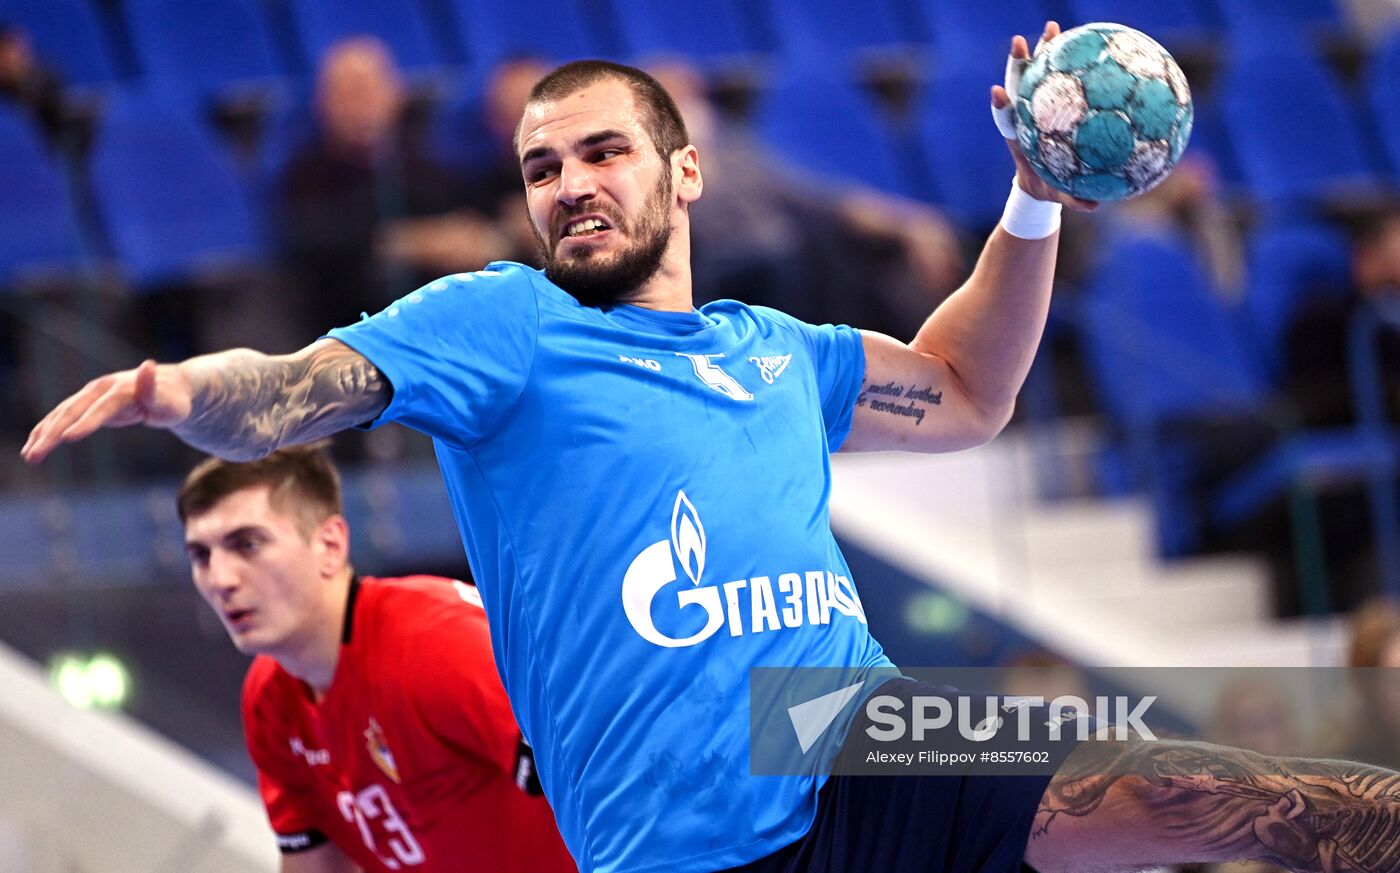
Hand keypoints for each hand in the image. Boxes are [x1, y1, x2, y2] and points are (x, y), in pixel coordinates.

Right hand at [21, 359, 193, 463]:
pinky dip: (46, 430)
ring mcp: (90, 395)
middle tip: (36, 455)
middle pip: (73, 411)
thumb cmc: (172, 401)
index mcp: (122, 390)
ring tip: (29, 456)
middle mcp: (100, 389)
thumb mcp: (170, 401)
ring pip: (62, 414)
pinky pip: (61, 417)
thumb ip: (154, 390)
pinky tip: (33, 446)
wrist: (168, 387)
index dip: (86, 422)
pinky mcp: (86, 404)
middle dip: (53, 433)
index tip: (68, 438)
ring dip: (43, 434)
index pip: (102, 408)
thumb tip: (147, 366)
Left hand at [991, 22, 1097, 213]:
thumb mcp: (1059, 197)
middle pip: (1017, 86)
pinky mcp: (1046, 103)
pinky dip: (1066, 62)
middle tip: (1020, 41)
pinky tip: (1083, 42)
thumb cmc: (1046, 190)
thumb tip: (1095, 205)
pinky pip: (1056, 79)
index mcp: (1019, 139)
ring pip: (1035, 76)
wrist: (1037, 184)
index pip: (1006, 119)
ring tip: (1051, 27)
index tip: (996, 91)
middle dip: (1017, 64)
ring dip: (1041, 52)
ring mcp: (1033, 108)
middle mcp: (1023, 119)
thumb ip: (1074, 200)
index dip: (1001, 105)